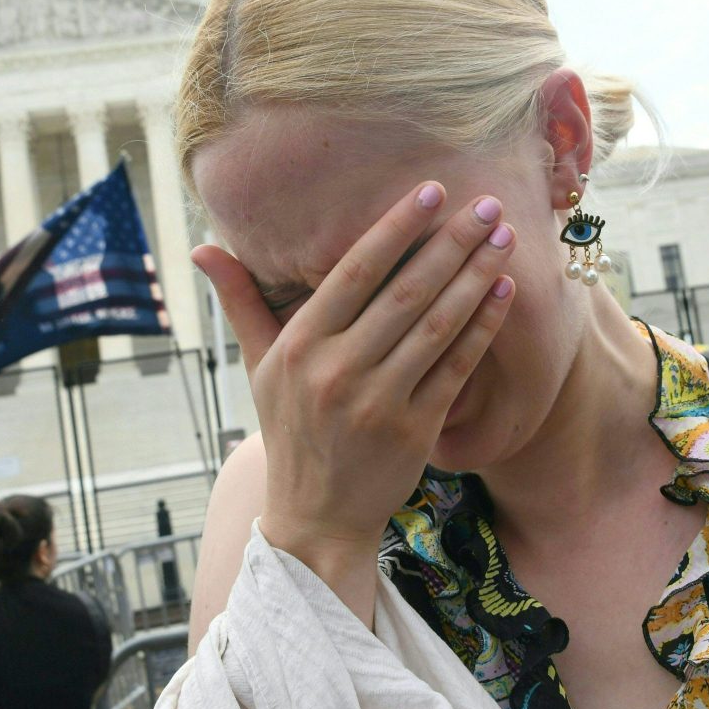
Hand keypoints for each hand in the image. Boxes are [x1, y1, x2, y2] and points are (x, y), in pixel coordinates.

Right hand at [192, 183, 515, 582]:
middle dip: (451, 243)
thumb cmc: (292, 429)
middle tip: (488, 204)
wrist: (316, 518)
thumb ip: (241, 302)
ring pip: (436, 327)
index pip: (354, 273)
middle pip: (405, 294)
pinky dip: (482, 328)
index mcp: (298, 347)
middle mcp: (336, 371)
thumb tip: (204, 247)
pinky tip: (504, 292)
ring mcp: (377, 403)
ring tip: (504, 239)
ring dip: (476, 278)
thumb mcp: (259, 366)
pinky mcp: (413, 430)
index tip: (431, 190)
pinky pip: (455, 368)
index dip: (396, 229)